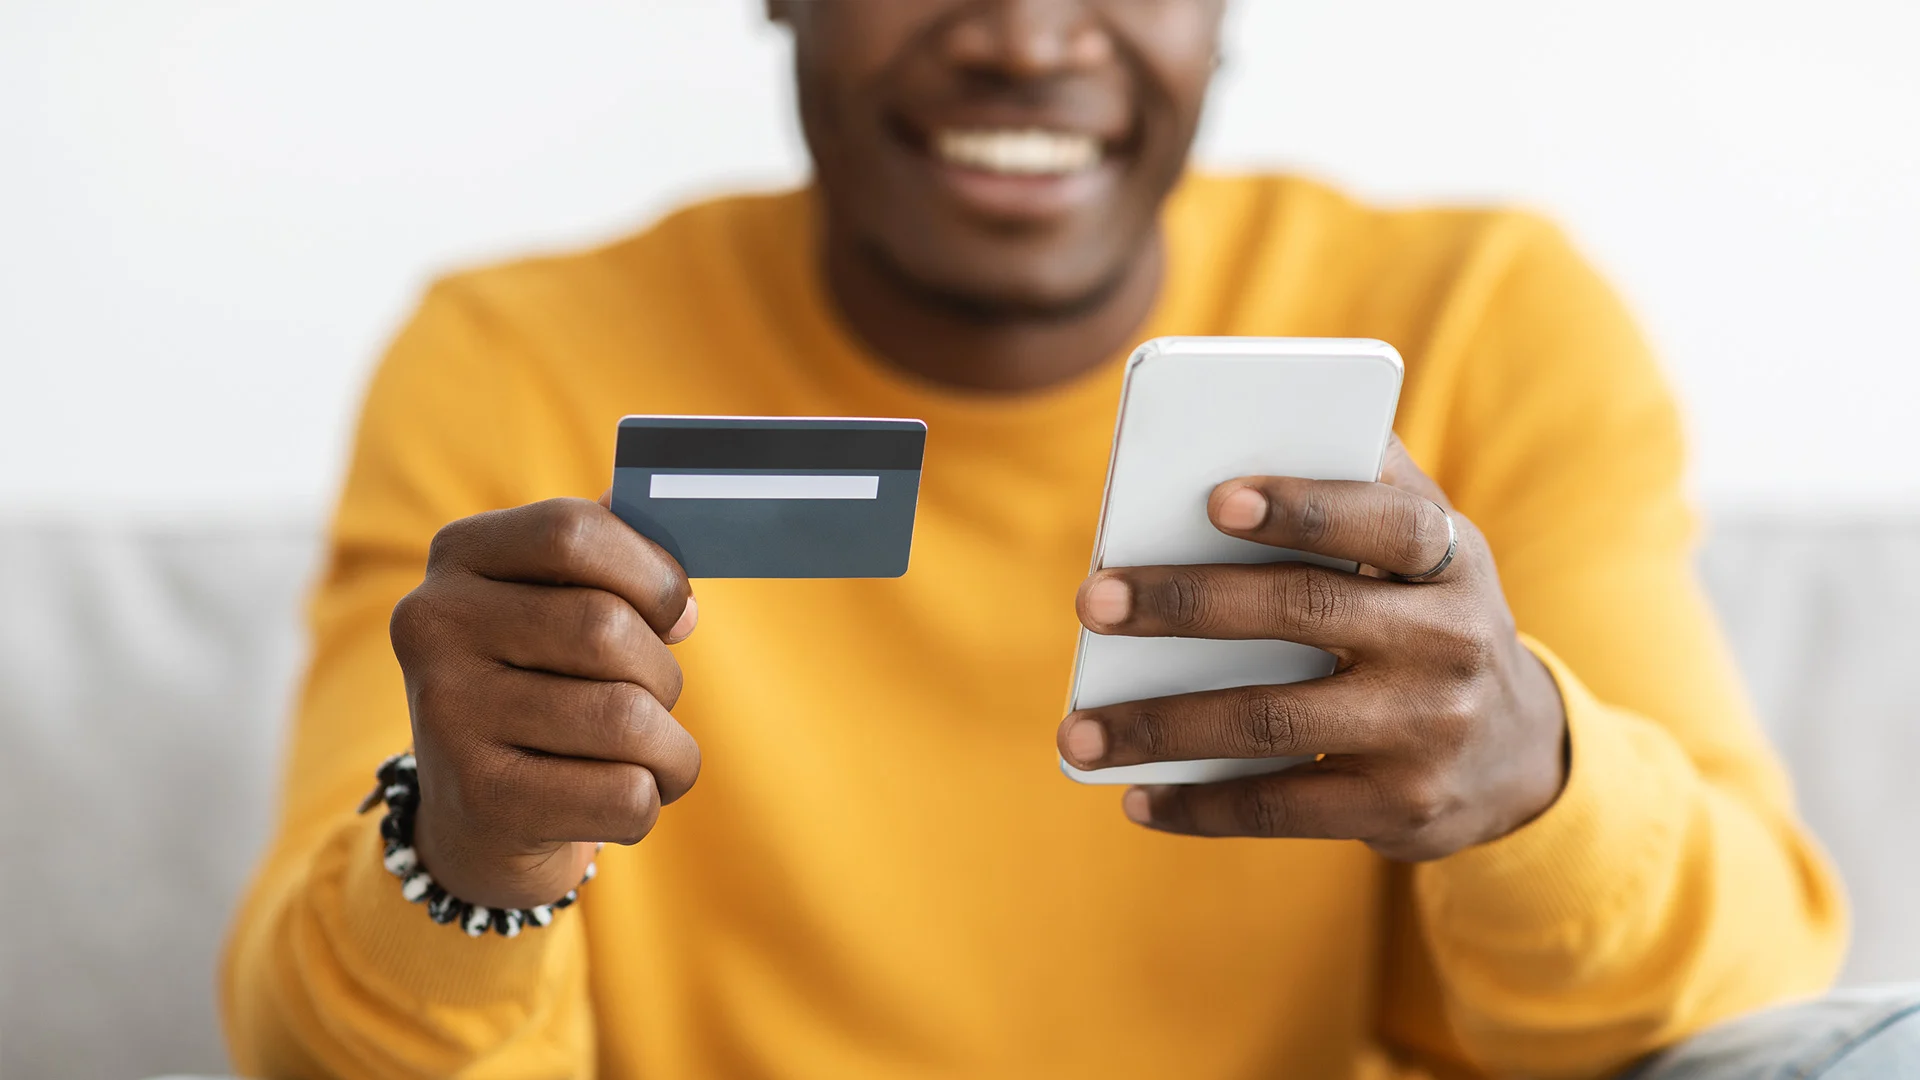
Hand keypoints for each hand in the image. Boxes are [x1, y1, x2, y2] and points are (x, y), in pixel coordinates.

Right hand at [390, 495, 699, 908]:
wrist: (480, 815)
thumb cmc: (546, 687)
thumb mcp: (560, 608)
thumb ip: (616, 566)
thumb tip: (680, 597)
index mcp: (459, 555)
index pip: (573, 531)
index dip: (651, 572)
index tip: (674, 612)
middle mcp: (435, 626)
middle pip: (606, 627)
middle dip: (663, 672)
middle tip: (655, 699)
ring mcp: (448, 714)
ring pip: (627, 716)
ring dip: (670, 746)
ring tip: (650, 755)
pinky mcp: (481, 799)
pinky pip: (625, 792)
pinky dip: (653, 798)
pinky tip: (621, 797)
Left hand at [1056, 438, 1568, 860]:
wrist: (1518, 751)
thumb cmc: (1427, 616)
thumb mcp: (1425, 550)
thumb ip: (1358, 486)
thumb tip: (1240, 426)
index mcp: (1451, 559)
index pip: (1386, 521)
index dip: (1304, 508)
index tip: (1213, 499)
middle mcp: (1449, 642)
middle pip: (1303, 612)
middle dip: (1185, 605)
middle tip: (1091, 602)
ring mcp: (1426, 731)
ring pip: (1271, 721)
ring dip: (1161, 726)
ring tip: (1075, 734)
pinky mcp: (1399, 807)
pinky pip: (1281, 809)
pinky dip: (1200, 806)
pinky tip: (1136, 797)